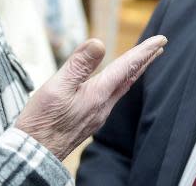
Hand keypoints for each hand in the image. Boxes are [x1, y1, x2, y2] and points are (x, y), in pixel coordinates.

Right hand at [15, 35, 166, 159]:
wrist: (35, 155)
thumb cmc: (42, 121)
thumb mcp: (57, 87)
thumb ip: (79, 64)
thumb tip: (99, 43)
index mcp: (98, 94)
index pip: (127, 67)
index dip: (144, 51)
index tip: (161, 40)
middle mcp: (103, 106)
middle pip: (130, 77)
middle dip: (145, 60)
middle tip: (160, 46)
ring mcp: (97, 115)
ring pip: (122, 88)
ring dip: (134, 71)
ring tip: (143, 61)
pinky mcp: (89, 122)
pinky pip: (112, 97)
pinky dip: (121, 83)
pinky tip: (116, 84)